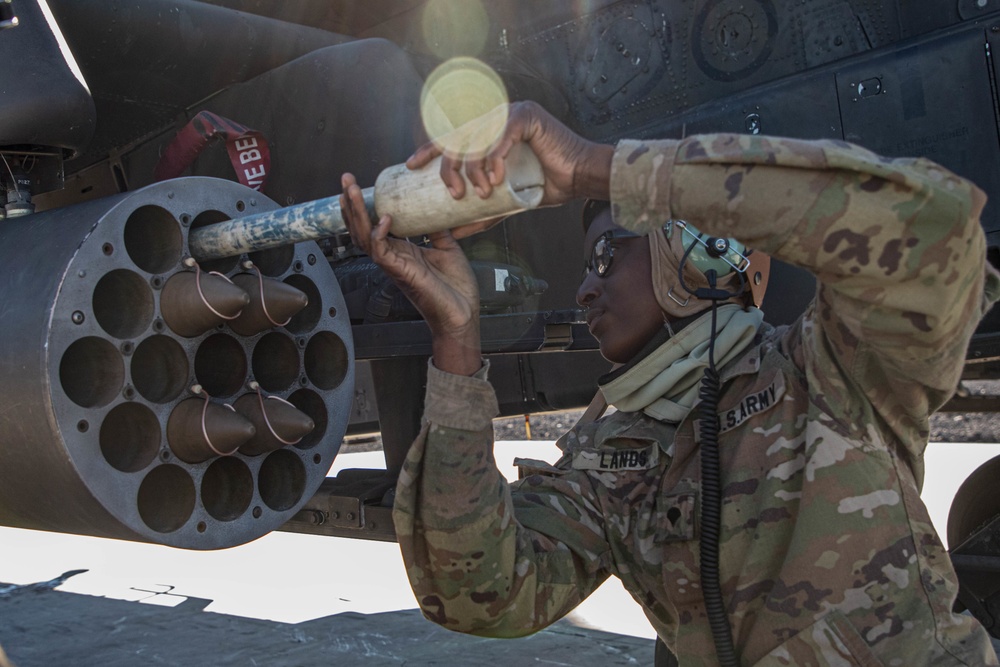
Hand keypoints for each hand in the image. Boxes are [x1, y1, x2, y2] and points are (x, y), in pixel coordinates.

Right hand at [340, 173, 481, 375]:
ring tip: (349, 191)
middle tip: (346, 179)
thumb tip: (434, 209)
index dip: (365, 206)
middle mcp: (394, 257)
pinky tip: (382, 220)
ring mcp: (394, 265)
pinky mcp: (400, 273)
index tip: (360, 185)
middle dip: (352, 204)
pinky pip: (381, 253)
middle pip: (363, 228)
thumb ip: (437, 230)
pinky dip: (379, 235)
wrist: (462, 314)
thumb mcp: (448, 248)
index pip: (376, 224)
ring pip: (365, 237)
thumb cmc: (456, 288)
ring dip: (356, 214)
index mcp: (403, 251)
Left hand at [406, 101, 613, 206]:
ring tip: (481, 192)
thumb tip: (455, 230)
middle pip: (459, 136)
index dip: (428, 149)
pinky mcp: (527, 116)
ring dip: (473, 167)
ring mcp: (511, 112)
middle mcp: (496, 117)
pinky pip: (500, 135)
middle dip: (449, 166)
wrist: (580, 178)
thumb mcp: (505, 202)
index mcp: (488, 131)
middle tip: (455, 193)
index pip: (450, 136)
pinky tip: (497, 178)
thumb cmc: (547, 185)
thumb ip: (482, 213)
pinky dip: (495, 157)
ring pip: (477, 136)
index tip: (411, 166)